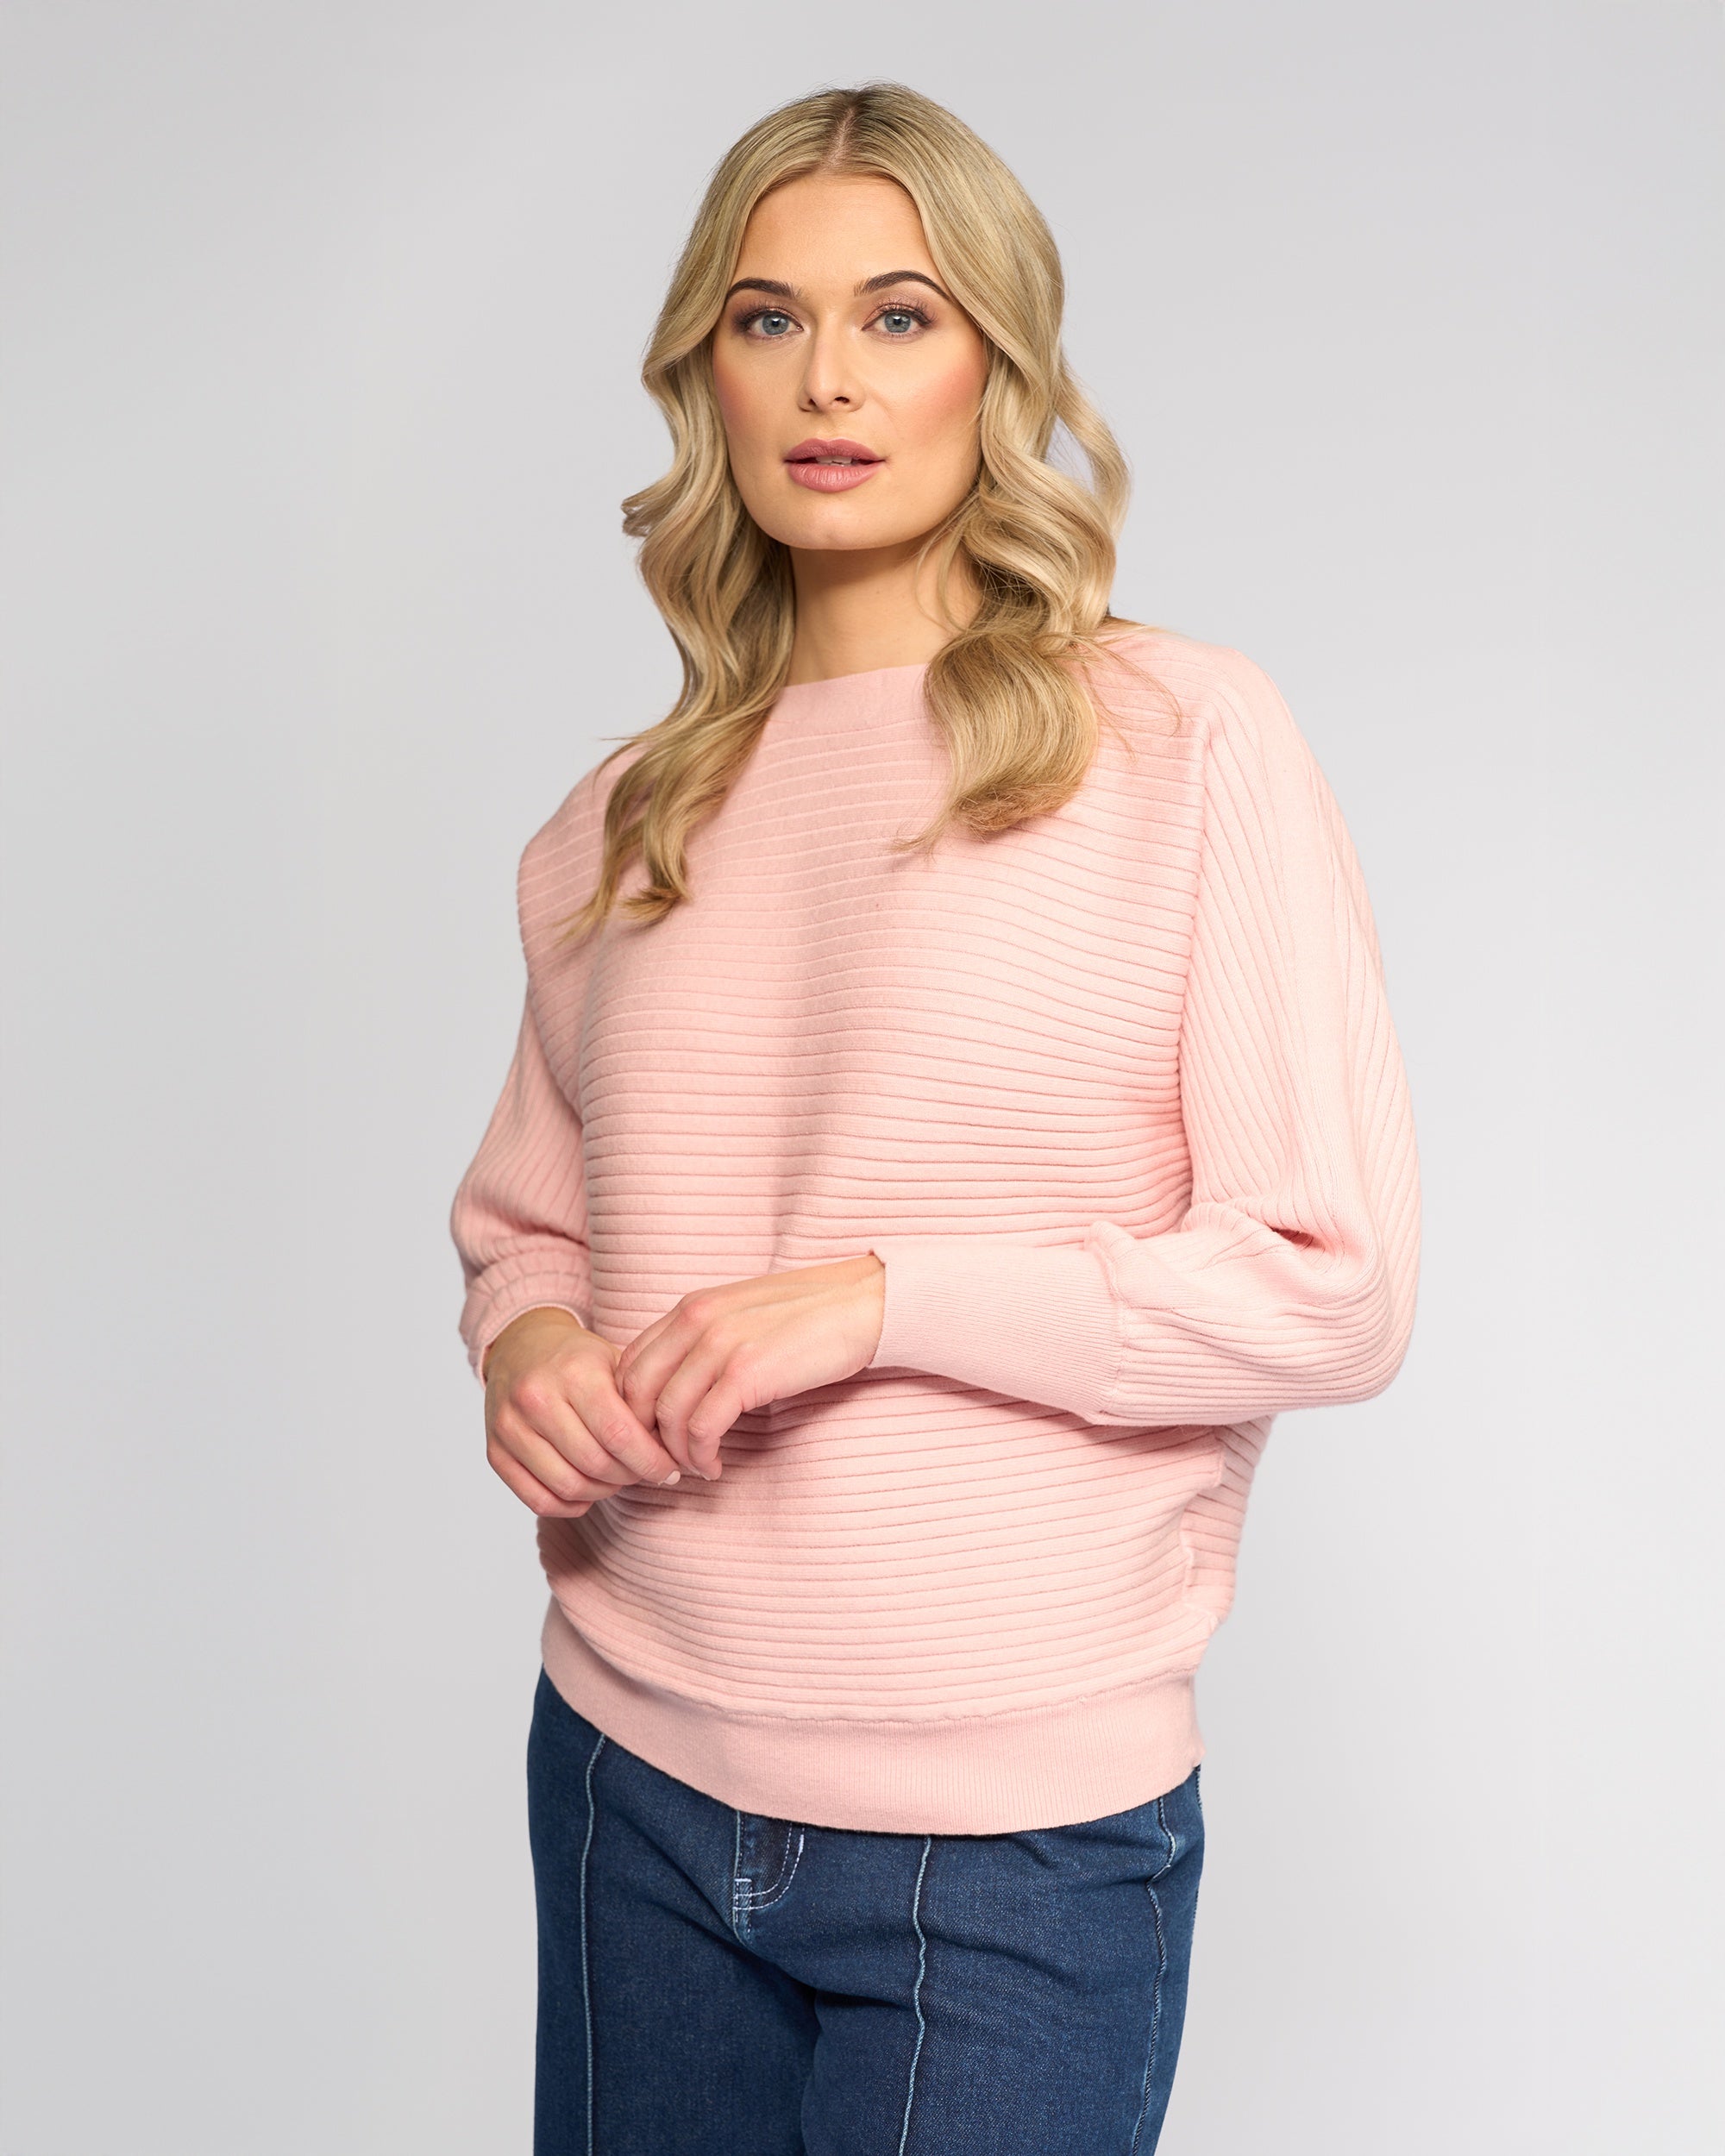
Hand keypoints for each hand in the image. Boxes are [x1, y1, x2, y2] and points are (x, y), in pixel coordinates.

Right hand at [483, 1307, 685, 1517]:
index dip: (652, 1461)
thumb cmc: (577, 1359)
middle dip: (631, 1476)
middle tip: (647, 1473)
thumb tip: (677, 1450)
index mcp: (573, 1371)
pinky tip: (589, 1490)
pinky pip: (539, 1500)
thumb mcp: (614, 1362)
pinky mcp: (494, 1452)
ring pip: (568, 1486)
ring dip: (604, 1492)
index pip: (619, 1434)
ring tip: (619, 1478)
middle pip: (596, 1464)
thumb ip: (643, 1401)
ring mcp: (509, 1427)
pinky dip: (571, 1504)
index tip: (671, 1470)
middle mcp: (535, 1397)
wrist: (520, 1348)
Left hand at [615, 1255, 886, 1479]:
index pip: (630, 1365)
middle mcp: (696, 1321)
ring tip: (697, 1467)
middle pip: (637, 1392)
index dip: (631, 1410)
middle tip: (664, 1463)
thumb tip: (678, 1387)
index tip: (652, 1438)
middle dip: (643, 1437)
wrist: (863, 1305)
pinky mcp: (746, 1372)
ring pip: (667, 1415)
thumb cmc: (809, 1317)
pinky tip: (716, 1464)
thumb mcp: (742, 1316)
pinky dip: (702, 1455)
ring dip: (675, 1454)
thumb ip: (705, 1341)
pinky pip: (702, 1428)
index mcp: (691, 1308)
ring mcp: (719, 1345)